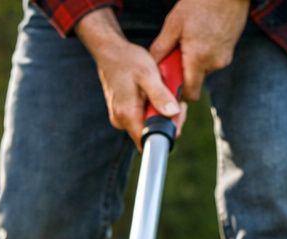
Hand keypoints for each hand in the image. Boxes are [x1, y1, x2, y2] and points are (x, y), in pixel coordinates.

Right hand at [76, 8, 185, 144]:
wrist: (110, 51)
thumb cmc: (128, 60)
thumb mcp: (148, 74)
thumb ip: (160, 95)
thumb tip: (172, 113)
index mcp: (127, 114)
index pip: (150, 140)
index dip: (167, 131)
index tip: (176, 114)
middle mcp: (121, 120)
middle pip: (150, 135)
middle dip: (167, 121)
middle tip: (174, 101)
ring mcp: (120, 118)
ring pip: (147, 126)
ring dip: (160, 114)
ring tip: (163, 94)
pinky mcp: (122, 113)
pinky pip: (141, 118)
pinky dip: (152, 110)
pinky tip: (154, 95)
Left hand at [150, 0, 250, 100]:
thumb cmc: (200, 4)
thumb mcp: (174, 23)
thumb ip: (162, 47)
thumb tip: (151, 66)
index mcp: (198, 58)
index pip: (190, 93)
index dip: (178, 92)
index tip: (169, 81)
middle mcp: (214, 63)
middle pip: (195, 82)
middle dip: (184, 73)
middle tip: (175, 54)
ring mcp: (224, 59)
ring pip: (203, 71)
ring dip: (193, 62)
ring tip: (189, 41)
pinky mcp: (229, 53)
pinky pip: (211, 61)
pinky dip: (203, 55)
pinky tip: (200, 37)